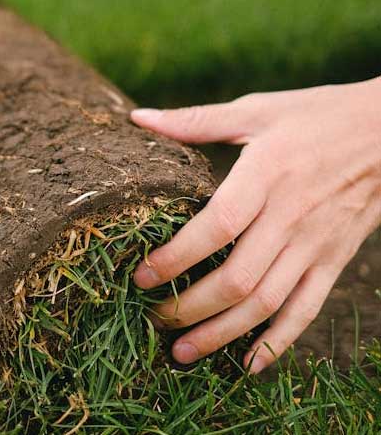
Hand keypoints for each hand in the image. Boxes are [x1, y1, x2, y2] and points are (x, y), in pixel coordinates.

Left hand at [131, 78, 380, 372]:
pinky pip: (307, 310)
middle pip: (238, 278)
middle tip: (152, 318)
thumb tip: (140, 118)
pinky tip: (247, 364)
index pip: (217, 226)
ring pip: (266, 304)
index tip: (142, 275)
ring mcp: (315, 244)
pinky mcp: (334, 260)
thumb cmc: (315, 117)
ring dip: (222, 333)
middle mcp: (291, 216)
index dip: (178, 256)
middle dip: (189, 307)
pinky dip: (278, 342)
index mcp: (266, 175)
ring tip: (182, 353)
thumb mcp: (256, 110)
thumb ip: (195, 121)